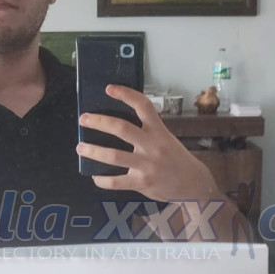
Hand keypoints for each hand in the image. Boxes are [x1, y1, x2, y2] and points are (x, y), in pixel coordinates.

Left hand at [77, 85, 219, 201]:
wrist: (193, 184)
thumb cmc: (176, 158)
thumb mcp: (166, 139)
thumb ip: (146, 132)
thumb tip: (116, 125)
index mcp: (159, 131)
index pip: (143, 106)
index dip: (126, 94)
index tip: (109, 89)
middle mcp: (152, 145)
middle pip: (122, 129)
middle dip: (99, 122)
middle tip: (84, 119)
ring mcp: (147, 165)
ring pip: (114, 156)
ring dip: (94, 151)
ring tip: (80, 148)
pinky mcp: (142, 183)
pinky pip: (117, 182)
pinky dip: (102, 180)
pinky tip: (95, 177)